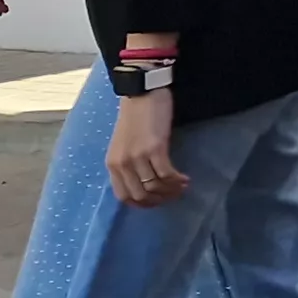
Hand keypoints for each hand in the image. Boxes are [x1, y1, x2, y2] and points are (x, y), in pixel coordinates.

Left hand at [107, 90, 186, 207]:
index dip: (142, 203)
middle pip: (141, 195)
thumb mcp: (124, 144)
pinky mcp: (155, 148)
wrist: (142, 93)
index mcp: (112, 164)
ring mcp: (138, 156)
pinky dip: (177, 180)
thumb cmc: (135, 116)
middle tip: (173, 195)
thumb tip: (144, 182)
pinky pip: (167, 174)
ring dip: (171, 190)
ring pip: (155, 186)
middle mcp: (122, 163)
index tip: (157, 201)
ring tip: (182, 186)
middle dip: (159, 199)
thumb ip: (129, 163)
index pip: (123, 196)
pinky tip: (185, 178)